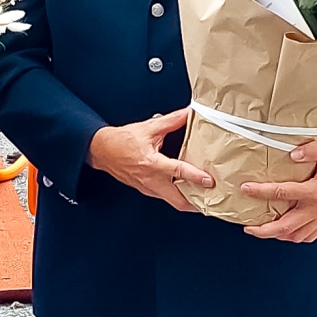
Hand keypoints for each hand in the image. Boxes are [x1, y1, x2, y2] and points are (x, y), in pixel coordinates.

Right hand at [88, 108, 209, 213]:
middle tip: (215, 198)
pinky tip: (189, 190)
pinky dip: (180, 196)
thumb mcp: (149, 128)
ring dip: (190, 201)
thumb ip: (172, 121)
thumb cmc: (121, 141)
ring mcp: (149, 188)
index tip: (209, 180)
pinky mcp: (147, 190)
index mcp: (152, 164)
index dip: (195, 177)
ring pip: (174, 201)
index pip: (178, 172)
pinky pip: (167, 197)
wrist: (102, 151)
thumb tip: (189, 113)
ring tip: (208, 196)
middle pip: (178, 201)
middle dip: (198, 203)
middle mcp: (151, 180)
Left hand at [243, 136, 316, 242]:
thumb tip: (293, 154)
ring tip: (262, 231)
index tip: (246, 189)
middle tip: (248, 227)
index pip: (283, 193)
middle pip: (287, 227)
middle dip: (264, 230)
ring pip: (297, 236)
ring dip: (278, 236)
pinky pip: (309, 236)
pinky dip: (294, 238)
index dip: (261, 192)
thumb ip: (312, 150)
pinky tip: (284, 233)